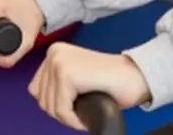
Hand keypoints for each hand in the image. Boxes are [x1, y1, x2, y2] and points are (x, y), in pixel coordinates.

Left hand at [28, 43, 150, 130]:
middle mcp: (54, 53)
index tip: (73, 105)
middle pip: (41, 98)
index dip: (55, 104)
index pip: (36, 89)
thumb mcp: (76, 76)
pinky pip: (61, 110)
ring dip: (68, 117)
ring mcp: (59, 62)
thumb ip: (55, 83)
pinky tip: (86, 116)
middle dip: (61, 111)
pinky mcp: (67, 75)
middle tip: (80, 111)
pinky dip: (73, 120)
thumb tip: (41, 100)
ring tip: (85, 112)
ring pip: (50, 106)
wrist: (135, 77)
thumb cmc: (111, 81)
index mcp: (55, 52)